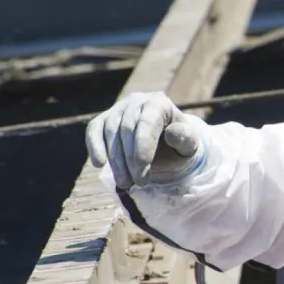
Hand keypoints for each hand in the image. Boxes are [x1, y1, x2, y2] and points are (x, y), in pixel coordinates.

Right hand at [85, 92, 203, 189]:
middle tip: (139, 182)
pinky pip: (94, 130)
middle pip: (127, 129)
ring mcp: (118, 108)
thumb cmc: (178, 144)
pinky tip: (99, 164)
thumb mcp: (189, 144)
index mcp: (159, 103)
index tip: (143, 164)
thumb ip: (185, 139)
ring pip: (110, 132)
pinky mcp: (103, 119)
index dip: (143, 143)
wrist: (166, 145)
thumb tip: (171, 134)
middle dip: (131, 158)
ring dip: (116, 160)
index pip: (148, 121)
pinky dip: (94, 146)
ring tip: (126, 183)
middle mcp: (137, 101)